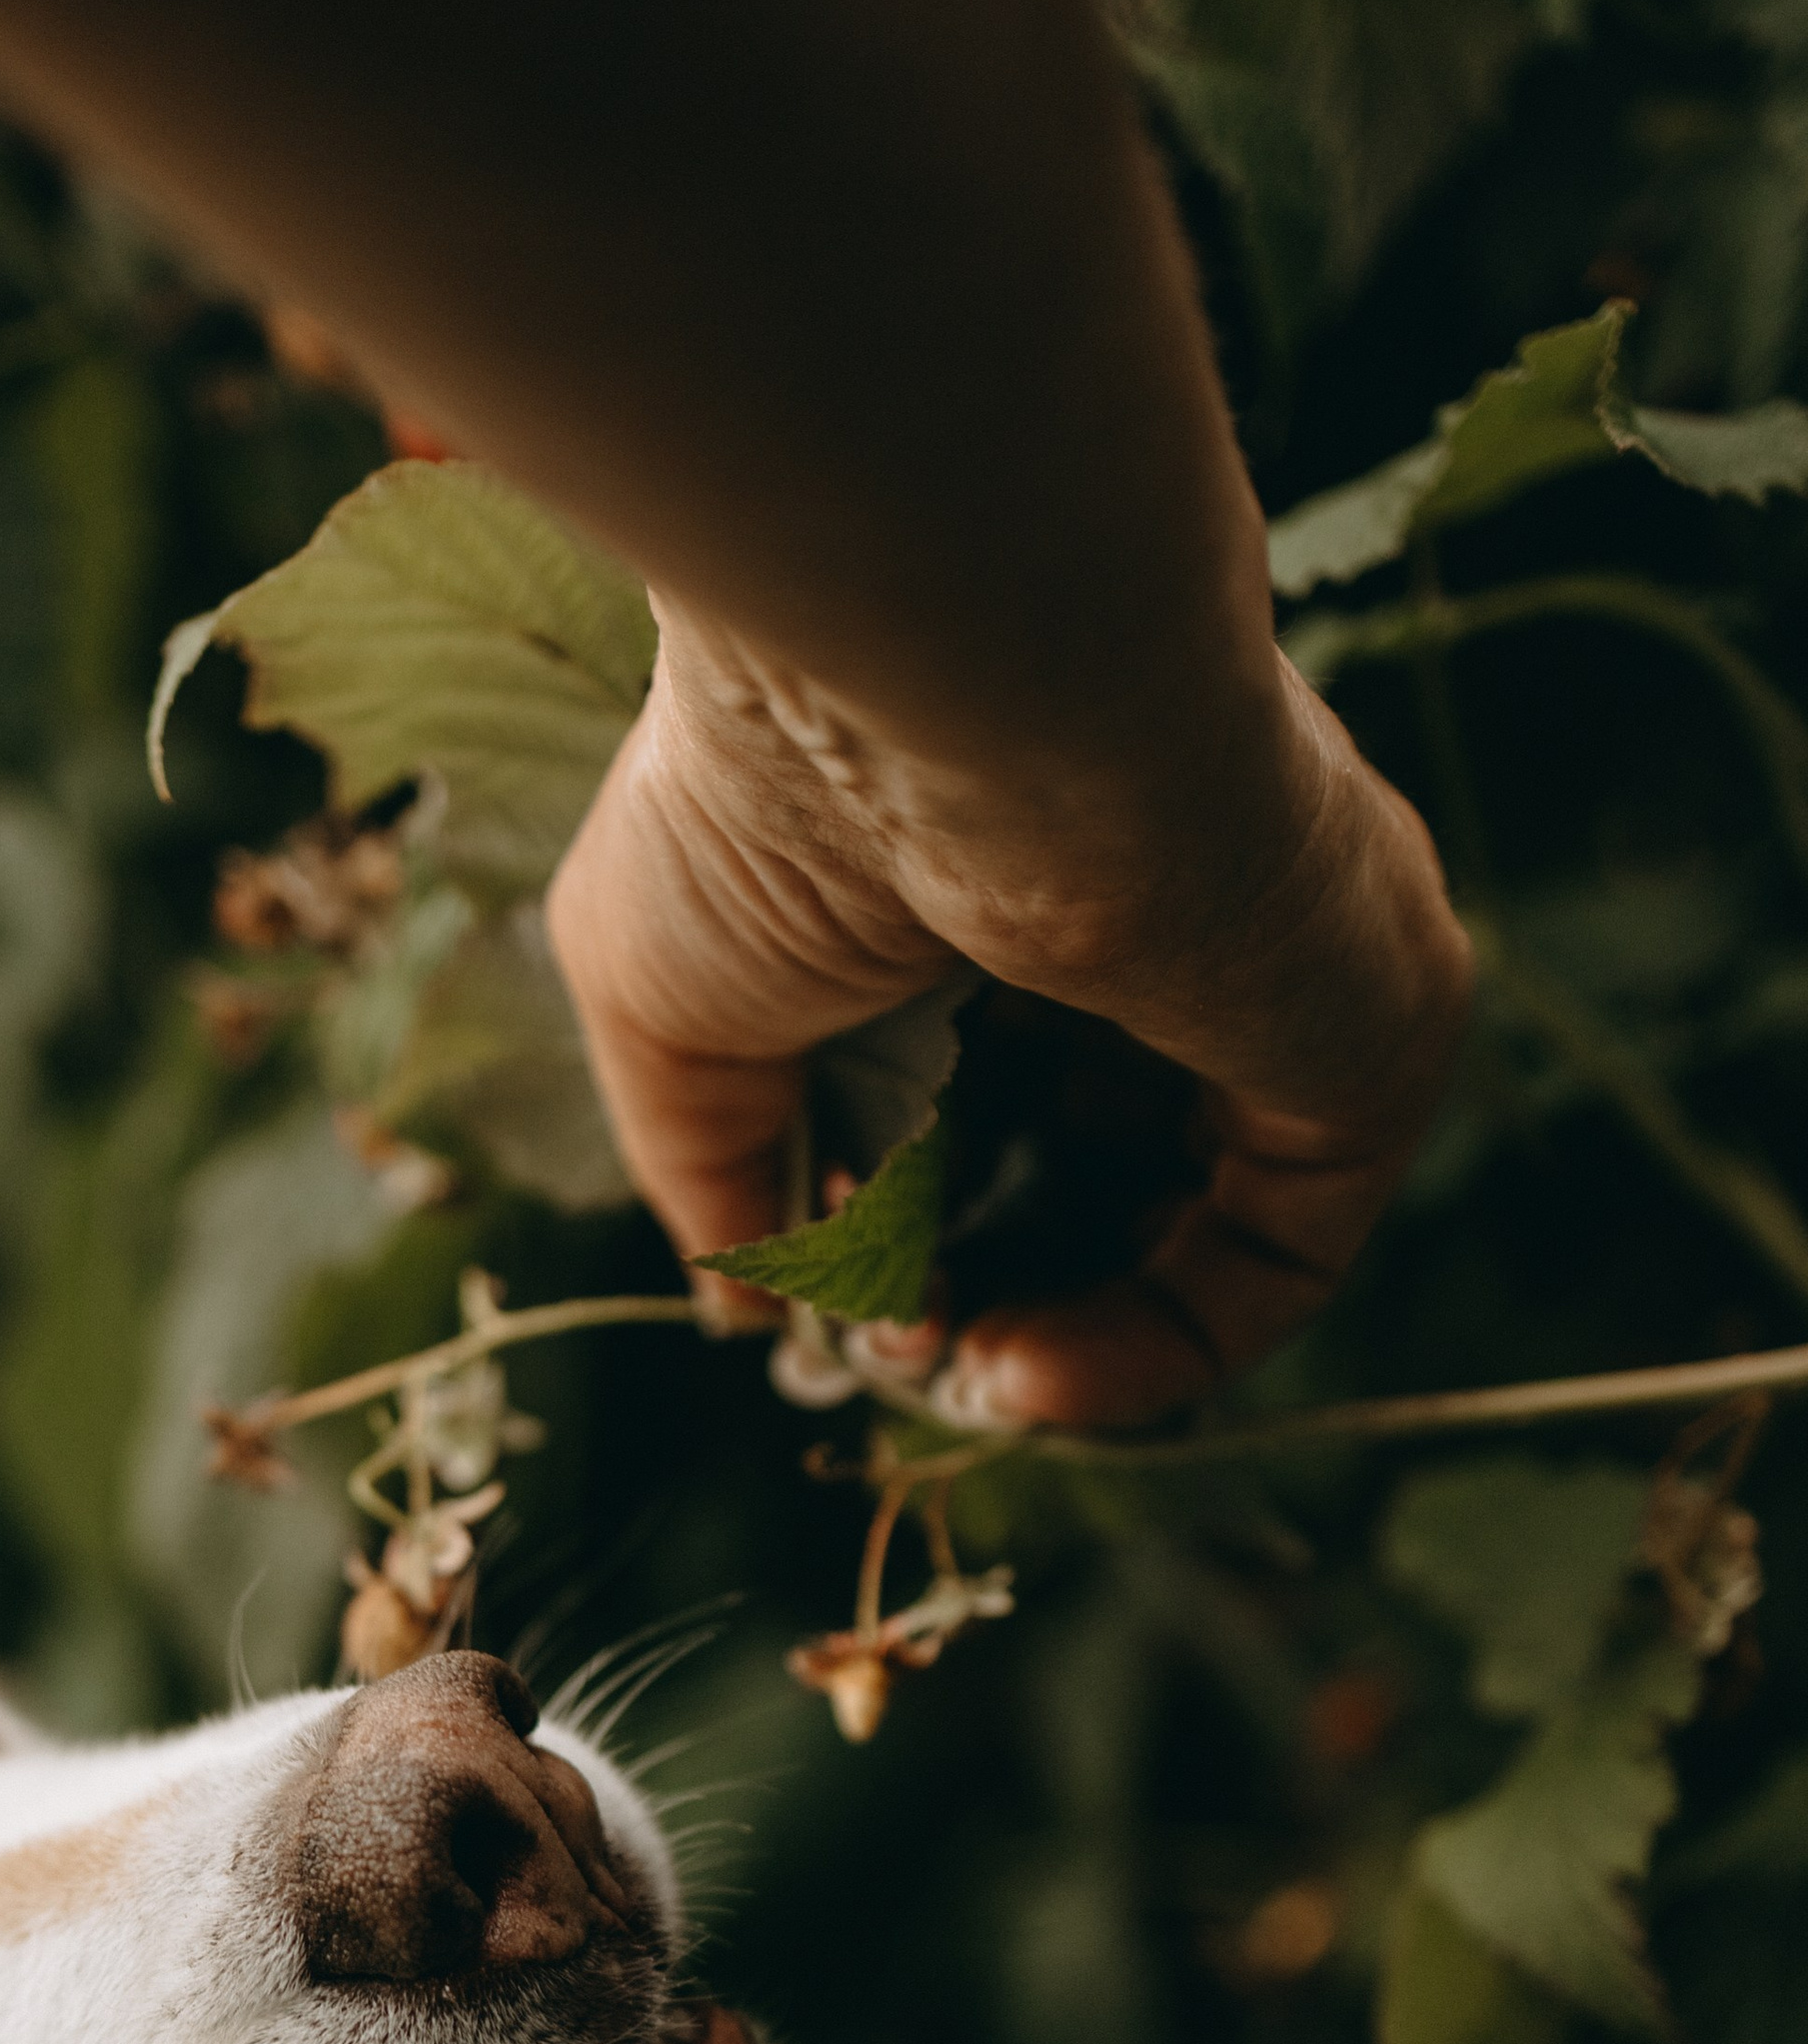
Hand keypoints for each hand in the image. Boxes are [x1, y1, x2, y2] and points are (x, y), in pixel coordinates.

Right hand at [547, 598, 1474, 1427]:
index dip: (928, 1226)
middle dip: (1001, 1287)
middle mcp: (1179, 905)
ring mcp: (1291, 965)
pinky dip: (1163, 1343)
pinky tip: (1028, 1370)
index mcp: (1023, 867)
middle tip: (903, 1350)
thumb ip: (721, 1173)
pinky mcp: (1374, 1028)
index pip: (1014, 1090)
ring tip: (960, 1370)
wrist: (928, 673)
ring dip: (1078, 1336)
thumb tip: (760, 1318)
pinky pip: (1291, 1246)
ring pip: (1208, 1217)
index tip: (843, 1301)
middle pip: (1110, 1165)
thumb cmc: (767, 798)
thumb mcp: (669, 1012)